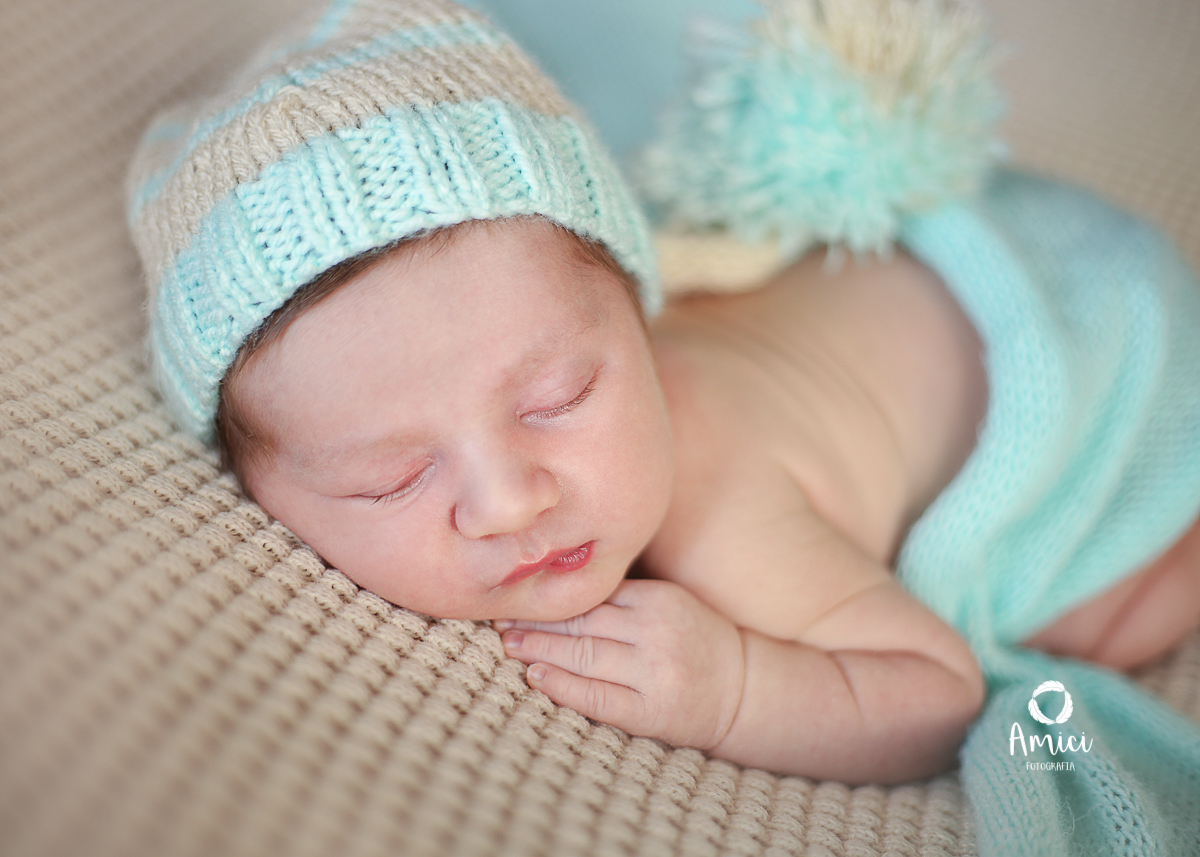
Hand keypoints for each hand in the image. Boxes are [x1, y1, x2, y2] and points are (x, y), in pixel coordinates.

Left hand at [495, 579, 745, 749]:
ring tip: (508, 644)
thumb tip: (553, 588)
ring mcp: (654, 672)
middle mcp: (655, 631)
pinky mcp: (652, 711)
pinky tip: (536, 675)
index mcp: (658, 598)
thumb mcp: (668, 603)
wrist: (744, 689)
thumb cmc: (695, 642)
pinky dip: (562, 686)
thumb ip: (624, 596)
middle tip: (496, 618)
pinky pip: (597, 697)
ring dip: (539, 649)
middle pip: (581, 622)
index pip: (591, 594)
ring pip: (584, 656)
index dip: (550, 596)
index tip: (516, 592)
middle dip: (535, 621)